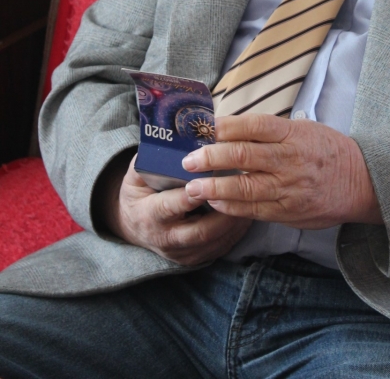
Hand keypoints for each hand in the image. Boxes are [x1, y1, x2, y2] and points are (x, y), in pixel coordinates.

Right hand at [95, 152, 251, 265]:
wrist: (134, 224)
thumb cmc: (140, 191)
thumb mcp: (137, 173)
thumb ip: (152, 158)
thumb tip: (173, 135)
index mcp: (149, 214)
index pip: (171, 206)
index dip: (191, 195)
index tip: (209, 180)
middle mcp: (165, 237)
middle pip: (200, 230)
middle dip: (223, 212)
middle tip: (242, 190)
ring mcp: (181, 252)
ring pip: (214, 241)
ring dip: (234, 222)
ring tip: (251, 200)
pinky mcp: (194, 259)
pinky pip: (220, 248)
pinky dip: (235, 232)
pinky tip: (247, 214)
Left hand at [182, 114, 382, 228]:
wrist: (362, 182)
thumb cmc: (327, 151)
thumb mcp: (304, 129)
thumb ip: (271, 132)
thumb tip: (229, 129)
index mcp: (293, 134)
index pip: (255, 125)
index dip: (227, 126)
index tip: (205, 128)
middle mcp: (290, 159)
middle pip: (244, 156)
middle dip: (211, 157)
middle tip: (189, 159)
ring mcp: (289, 187)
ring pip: (245, 187)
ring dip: (214, 188)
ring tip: (193, 187)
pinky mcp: (289, 211)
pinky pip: (254, 210)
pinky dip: (231, 207)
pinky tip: (215, 202)